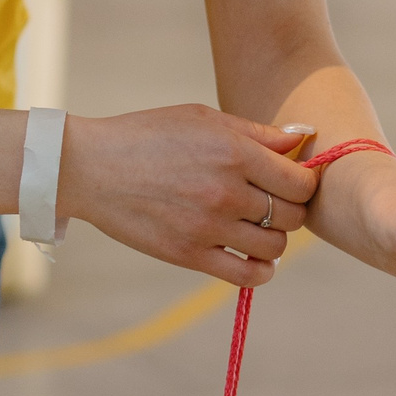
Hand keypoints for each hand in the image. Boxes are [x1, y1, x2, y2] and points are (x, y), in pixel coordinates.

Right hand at [60, 106, 318, 287]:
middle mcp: (226, 191)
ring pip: (275, 246)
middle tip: (272, 203)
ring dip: (274, 239)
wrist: (90, 167)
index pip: (301, 182)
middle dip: (290, 210)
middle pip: (293, 216)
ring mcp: (208, 227)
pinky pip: (247, 275)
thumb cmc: (148, 136)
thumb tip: (303, 140)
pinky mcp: (189, 255)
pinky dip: (261, 271)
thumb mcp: (203, 119)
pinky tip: (254, 258)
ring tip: (257, 227)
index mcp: (234, 152)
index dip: (305, 183)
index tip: (292, 182)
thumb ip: (257, 133)